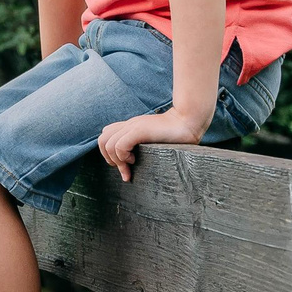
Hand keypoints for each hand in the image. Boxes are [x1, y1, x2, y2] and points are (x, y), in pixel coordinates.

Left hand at [96, 110, 211, 180]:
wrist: (188, 122)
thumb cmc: (176, 135)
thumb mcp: (154, 139)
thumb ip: (144, 144)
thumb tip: (135, 161)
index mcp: (130, 126)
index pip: (106, 135)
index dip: (109, 153)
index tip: (123, 165)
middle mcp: (129, 125)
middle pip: (102, 141)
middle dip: (109, 159)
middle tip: (124, 169)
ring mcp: (133, 127)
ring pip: (108, 144)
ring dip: (117, 160)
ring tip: (131, 164)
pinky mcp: (139, 130)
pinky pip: (119, 145)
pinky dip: (123, 156)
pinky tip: (135, 159)